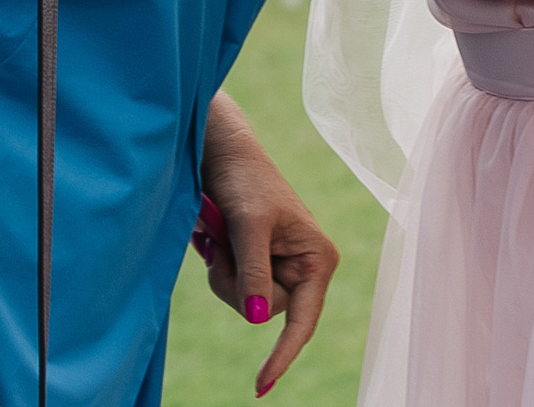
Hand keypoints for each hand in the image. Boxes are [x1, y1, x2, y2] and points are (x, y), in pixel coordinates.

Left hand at [198, 94, 338, 397]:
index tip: (259, 386)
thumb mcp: (249, 224)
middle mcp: (302, 268)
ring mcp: (278, 267)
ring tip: (221, 235)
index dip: (282, 355)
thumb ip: (254, 271)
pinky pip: (233, 287)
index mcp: (317, 259)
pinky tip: (217, 239)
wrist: (222, 151)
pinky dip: (219, 266)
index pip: (301, 320)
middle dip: (236, 285)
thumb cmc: (244, 179)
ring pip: (244, 302)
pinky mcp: (255, 262)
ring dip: (224, 273)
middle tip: (224, 245)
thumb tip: (259, 319)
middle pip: (263, 313)